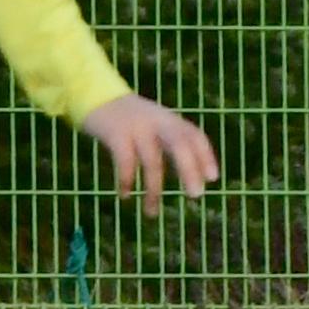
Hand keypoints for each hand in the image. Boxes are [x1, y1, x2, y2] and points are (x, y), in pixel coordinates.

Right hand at [86, 92, 218, 209]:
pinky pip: (126, 161)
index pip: (194, 135)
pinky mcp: (116, 133)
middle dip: (189, 169)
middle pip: (180, 144)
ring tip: (151, 214)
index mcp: (169, 119)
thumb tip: (192, 174)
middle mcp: (157, 121)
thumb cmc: (129, 118)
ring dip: (153, 189)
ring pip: (153, 161)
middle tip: (196, 195)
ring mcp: (136, 127)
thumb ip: (171, 139)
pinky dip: (127, 180)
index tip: (213, 178)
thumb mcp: (154, 122)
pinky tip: (125, 195)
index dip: (205, 156)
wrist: (95, 95)